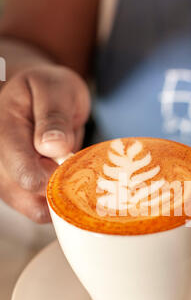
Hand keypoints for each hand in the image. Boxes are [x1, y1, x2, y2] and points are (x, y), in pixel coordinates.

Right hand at [0, 65, 89, 221]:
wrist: (39, 97)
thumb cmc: (48, 90)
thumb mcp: (56, 89)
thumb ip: (54, 115)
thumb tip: (54, 146)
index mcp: (4, 130)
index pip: (24, 172)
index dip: (55, 178)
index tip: (72, 164)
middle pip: (29, 198)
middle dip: (59, 188)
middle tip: (74, 164)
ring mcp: (6, 178)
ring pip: (35, 210)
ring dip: (59, 197)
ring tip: (69, 169)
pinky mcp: (18, 190)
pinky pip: (41, 210)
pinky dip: (58, 201)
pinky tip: (66, 180)